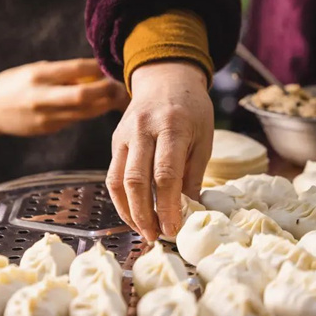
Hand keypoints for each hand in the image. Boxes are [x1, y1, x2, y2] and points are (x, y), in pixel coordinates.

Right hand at [0, 59, 127, 145]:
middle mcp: (42, 97)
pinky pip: (76, 119)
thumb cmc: (13, 84)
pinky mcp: (49, 128)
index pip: (76, 69)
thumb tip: (93, 70)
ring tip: (118, 96)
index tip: (110, 64)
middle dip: (106, 90)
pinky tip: (101, 106)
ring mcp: (46, 116)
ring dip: (105, 104)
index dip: (97, 67)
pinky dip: (91, 112)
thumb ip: (60, 73)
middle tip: (121, 85)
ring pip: (85, 112)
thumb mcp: (33, 70)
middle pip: (84, 95)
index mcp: (38, 76)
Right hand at [106, 62, 213, 241]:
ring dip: (128, 212)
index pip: (166, 173)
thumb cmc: (192, 110)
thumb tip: (189, 211)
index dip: (167, 205)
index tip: (174, 228)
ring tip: (144, 231)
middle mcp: (143, 129)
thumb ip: (193, 174)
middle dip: (145, 214)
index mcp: (172, 126)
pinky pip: (112, 175)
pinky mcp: (115, 141)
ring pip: (118, 180)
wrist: (166, 78)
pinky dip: (121, 200)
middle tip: (156, 236)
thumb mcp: (203, 138)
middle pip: (136, 179)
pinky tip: (134, 214)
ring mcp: (124, 135)